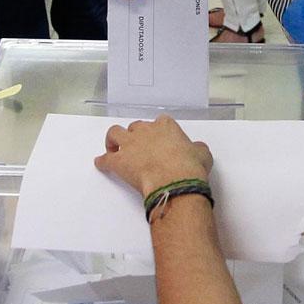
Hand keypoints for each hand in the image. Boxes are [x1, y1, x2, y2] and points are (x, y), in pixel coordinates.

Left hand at [95, 115, 212, 197]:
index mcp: (166, 126)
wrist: (175, 181)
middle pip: (136, 127)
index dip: (159, 132)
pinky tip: (101, 163)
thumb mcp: (202, 154)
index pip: (160, 123)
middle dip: (136, 135)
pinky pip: (105, 159)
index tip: (160, 140)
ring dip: (113, 140)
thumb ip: (196, 148)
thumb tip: (195, 149)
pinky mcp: (119, 162)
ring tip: (114, 148)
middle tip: (139, 147)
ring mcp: (130, 145)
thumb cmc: (190, 166)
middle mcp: (146, 131)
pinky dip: (102, 161)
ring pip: (114, 133)